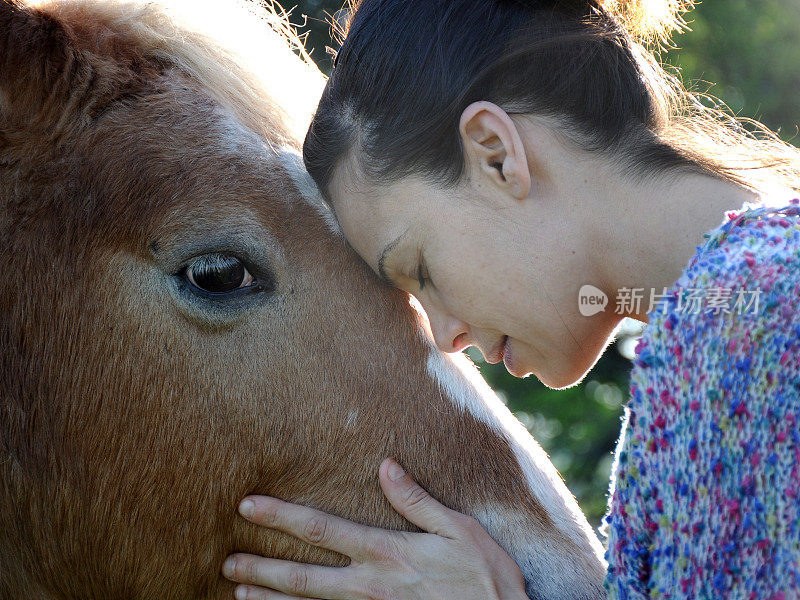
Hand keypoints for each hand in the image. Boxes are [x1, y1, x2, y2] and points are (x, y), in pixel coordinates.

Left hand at [222, 457, 527, 599]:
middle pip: (304, 575)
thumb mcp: (458, 529)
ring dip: (271, 598)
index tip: (249, 505)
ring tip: (238, 591)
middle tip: (228, 560)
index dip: (282, 516)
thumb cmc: (485, 577)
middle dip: (263, 565)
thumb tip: (385, 466)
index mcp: (386, 551)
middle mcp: (370, 584)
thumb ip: (416, 500)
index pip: (322, 530)